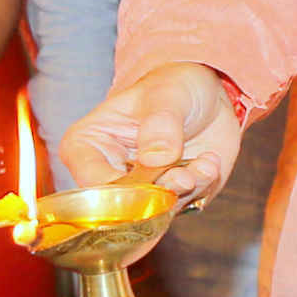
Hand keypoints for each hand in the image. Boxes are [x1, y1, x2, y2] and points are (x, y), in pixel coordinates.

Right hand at [60, 62, 243, 205]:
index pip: (90, 183)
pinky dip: (200, 187)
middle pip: (121, 206)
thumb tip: (156, 157)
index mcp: (87, 145)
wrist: (207, 96)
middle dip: (157, 195)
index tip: (148, 180)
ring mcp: (139, 189)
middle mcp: (108, 173)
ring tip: (205, 164)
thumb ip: (160, 123)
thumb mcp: (167, 93)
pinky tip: (209, 161)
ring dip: (185, 189)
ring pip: (155, 210)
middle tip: (184, 177)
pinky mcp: (168, 198)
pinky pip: (183, 205)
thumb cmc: (173, 86)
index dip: (118, 191)